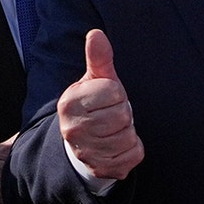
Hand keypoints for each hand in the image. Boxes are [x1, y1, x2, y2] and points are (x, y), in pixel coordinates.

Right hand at [58, 29, 143, 179]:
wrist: (84, 142)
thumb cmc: (95, 103)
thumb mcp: (96, 79)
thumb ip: (99, 57)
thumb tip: (96, 33)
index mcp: (69, 102)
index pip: (114, 91)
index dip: (116, 92)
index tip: (106, 98)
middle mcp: (72, 130)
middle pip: (122, 116)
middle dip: (122, 113)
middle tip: (110, 115)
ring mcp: (86, 153)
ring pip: (128, 136)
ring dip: (128, 131)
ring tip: (113, 130)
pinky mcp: (102, 169)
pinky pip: (134, 154)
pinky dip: (133, 148)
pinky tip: (118, 145)